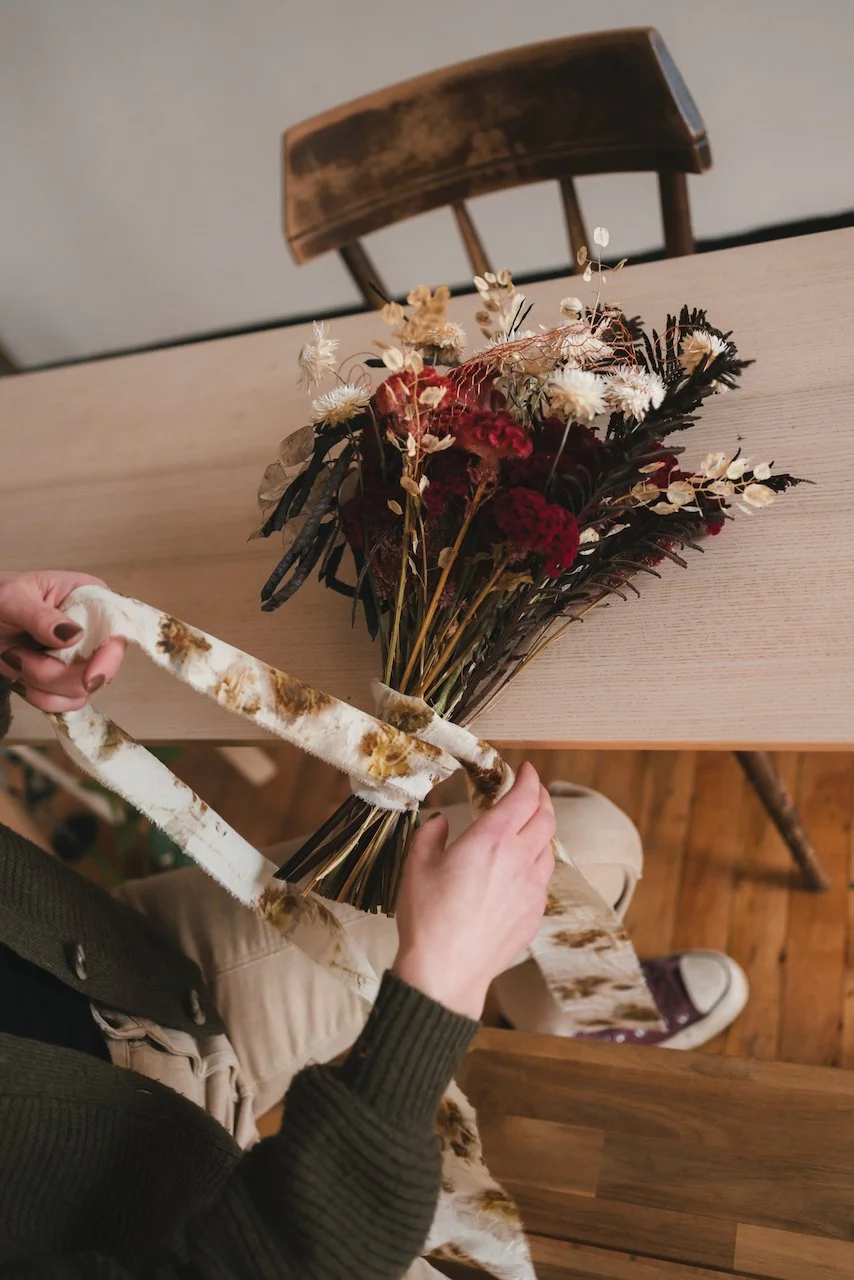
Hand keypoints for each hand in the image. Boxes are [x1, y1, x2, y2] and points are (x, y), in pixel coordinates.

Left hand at [0, 570, 124, 711]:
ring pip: (79, 691)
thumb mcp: (14, 599)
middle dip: (55, 671)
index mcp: (91, 601)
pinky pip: (64, 704)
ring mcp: (81, 660)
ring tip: (15, 657)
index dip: (109, 658)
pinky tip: (21, 677)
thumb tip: (74, 635)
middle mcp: (93, 632)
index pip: (117, 632)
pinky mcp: (66, 681)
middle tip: (19, 654)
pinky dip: (38, 696)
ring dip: (40, 682)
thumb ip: (42, 616)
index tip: (89, 678)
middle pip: (98, 670)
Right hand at [393, 761, 555, 1018]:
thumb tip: (439, 823)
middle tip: (532, 791)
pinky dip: (536, 865)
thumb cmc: (428, 918)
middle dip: (541, 799)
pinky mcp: (534, 914)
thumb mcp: (416, 866)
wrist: (446, 972)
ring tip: (528, 828)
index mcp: (491, 841)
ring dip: (541, 832)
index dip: (529, 780)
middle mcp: (518, 861)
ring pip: (549, 850)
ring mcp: (531, 890)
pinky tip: (521, 870)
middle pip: (545, 819)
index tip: (527, 770)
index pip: (522, 799)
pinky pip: (542, 881)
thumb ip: (430, 834)